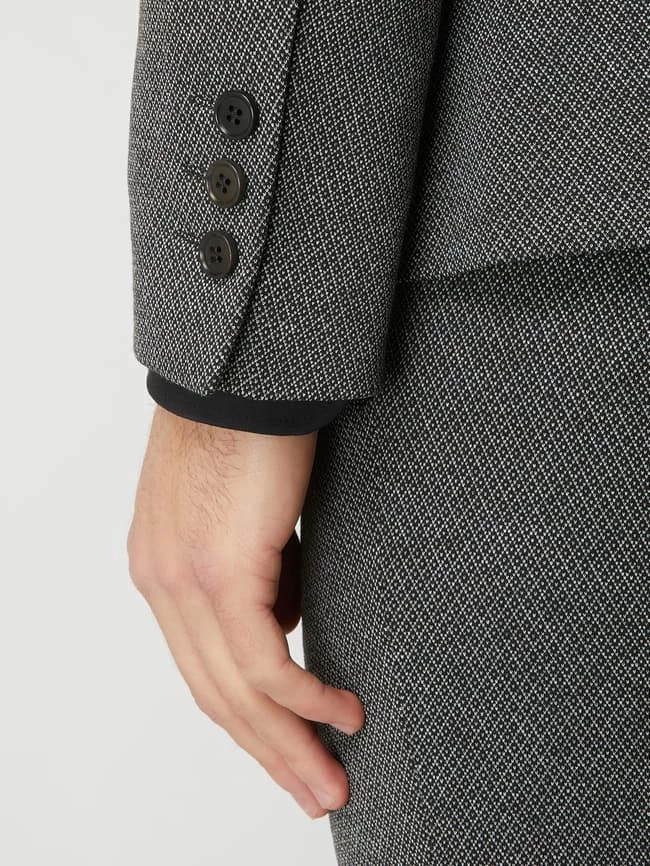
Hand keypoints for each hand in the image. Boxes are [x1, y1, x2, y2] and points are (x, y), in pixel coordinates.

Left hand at [126, 406, 364, 817]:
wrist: (241, 376)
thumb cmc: (251, 431)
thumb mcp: (249, 516)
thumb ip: (262, 572)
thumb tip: (289, 614)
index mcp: (163, 573)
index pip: (203, 669)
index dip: (248, 719)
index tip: (288, 749)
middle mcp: (163, 585)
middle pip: (217, 695)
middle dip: (270, 752)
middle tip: (315, 792)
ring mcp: (184, 582)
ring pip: (236, 691)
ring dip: (289, 743)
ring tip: (330, 781)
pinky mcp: (219, 572)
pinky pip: (262, 660)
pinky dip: (303, 696)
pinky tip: (342, 712)